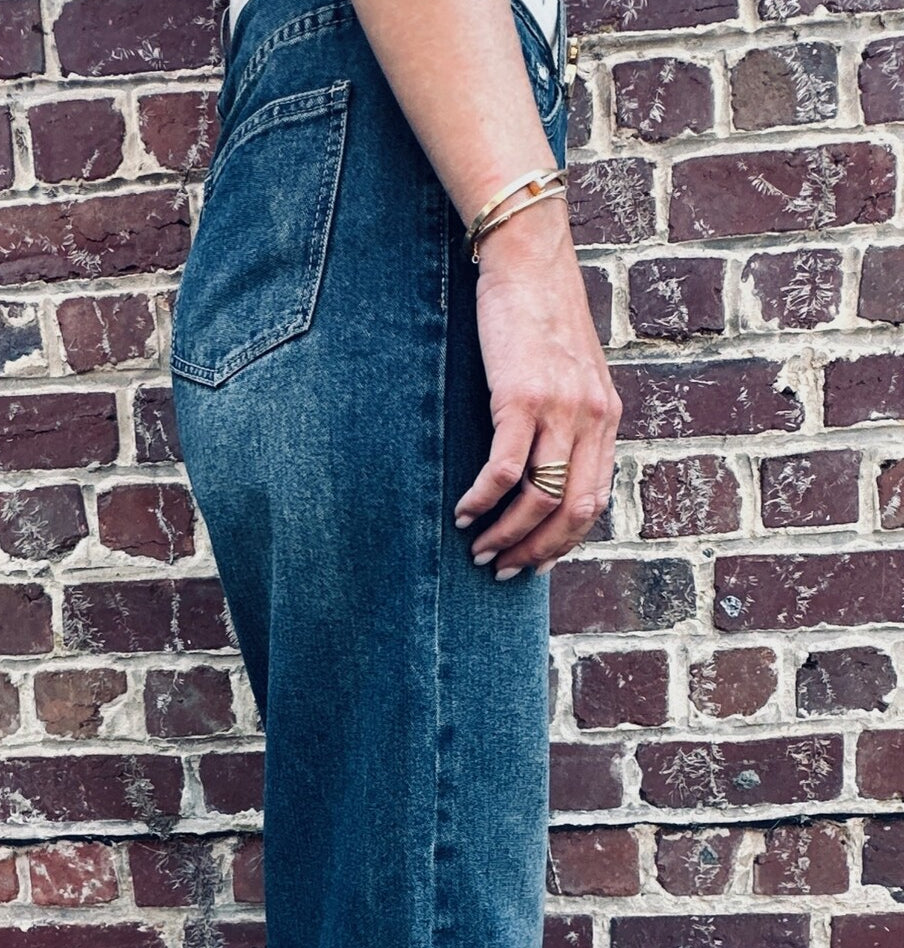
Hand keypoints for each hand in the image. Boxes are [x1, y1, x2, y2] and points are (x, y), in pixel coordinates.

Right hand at [454, 200, 620, 578]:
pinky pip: (504, 469)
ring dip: (506, 534)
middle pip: (571, 513)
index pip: (594, 502)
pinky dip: (483, 500)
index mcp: (606, 418)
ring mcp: (560, 410)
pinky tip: (463, 510)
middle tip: (502, 568)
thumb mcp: (569, 373)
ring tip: (477, 547)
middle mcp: (592, 419)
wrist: (529, 257)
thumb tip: (544, 467)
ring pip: (538, 499)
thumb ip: (567, 419)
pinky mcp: (522, 398)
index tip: (533, 562)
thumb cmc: (539, 313)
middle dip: (535, 551)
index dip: (563, 543)